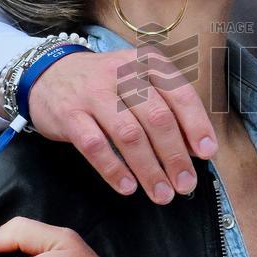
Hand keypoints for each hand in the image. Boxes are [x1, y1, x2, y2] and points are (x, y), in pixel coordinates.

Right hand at [27, 49, 217, 203]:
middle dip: (175, 156)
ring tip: (161, 193)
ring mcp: (93, 93)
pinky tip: (127, 187)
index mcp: (147, 62)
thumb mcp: (139, 82)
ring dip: (149, 169)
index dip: (196, 125)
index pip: (179, 93)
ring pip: (129, 135)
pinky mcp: (69, 114)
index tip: (207, 153)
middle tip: (185, 184)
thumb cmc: (106, 86)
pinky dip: (114, 169)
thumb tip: (195, 148)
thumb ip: (167, 108)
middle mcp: (122, 73)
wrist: (48, 74)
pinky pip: (95, 146)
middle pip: (156, 118)